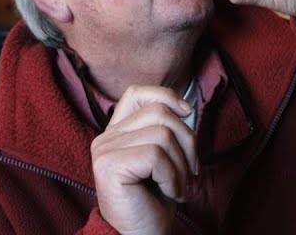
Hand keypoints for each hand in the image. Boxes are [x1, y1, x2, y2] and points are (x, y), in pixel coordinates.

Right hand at [90, 86, 197, 234]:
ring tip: (177, 186)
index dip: (166, 96)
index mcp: (117, 133)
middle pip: (159, 112)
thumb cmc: (154, 201)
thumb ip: (166, 131)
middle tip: (190, 171)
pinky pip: (155, 156)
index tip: (187, 113)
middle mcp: (106, 138)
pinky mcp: (109, 166)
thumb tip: (186, 107)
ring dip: (181, 164)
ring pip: (161, 134)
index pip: (137, 93)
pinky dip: (172, 176)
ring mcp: (105, 150)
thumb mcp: (164, 159)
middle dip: (186, 140)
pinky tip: (170, 193)